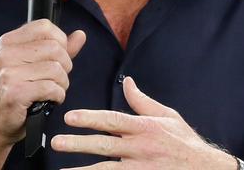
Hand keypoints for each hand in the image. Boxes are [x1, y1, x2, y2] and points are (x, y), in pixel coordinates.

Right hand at [0, 19, 86, 146]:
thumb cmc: (14, 93)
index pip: (44, 26)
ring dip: (62, 84)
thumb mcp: (31, 66)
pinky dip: (58, 96)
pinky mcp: (15, 93)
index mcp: (9, 42)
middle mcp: (6, 54)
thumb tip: (80, 35)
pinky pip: (51, 88)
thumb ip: (58, 49)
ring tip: (54, 91)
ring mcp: (8, 73)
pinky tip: (50, 100)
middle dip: (65, 66)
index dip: (60, 40)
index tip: (59, 56)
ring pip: (56, 69)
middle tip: (58, 79)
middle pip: (55, 48)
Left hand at [51, 77, 236, 168]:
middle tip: (57, 143)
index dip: (90, 118)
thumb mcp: (167, 116)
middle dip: (79, 144)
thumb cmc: (185, 143)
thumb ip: (143, 101)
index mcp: (145, 128)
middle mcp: (140, 148)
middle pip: (104, 145)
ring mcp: (140, 168)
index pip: (113, 120)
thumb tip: (128, 81)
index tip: (70, 117)